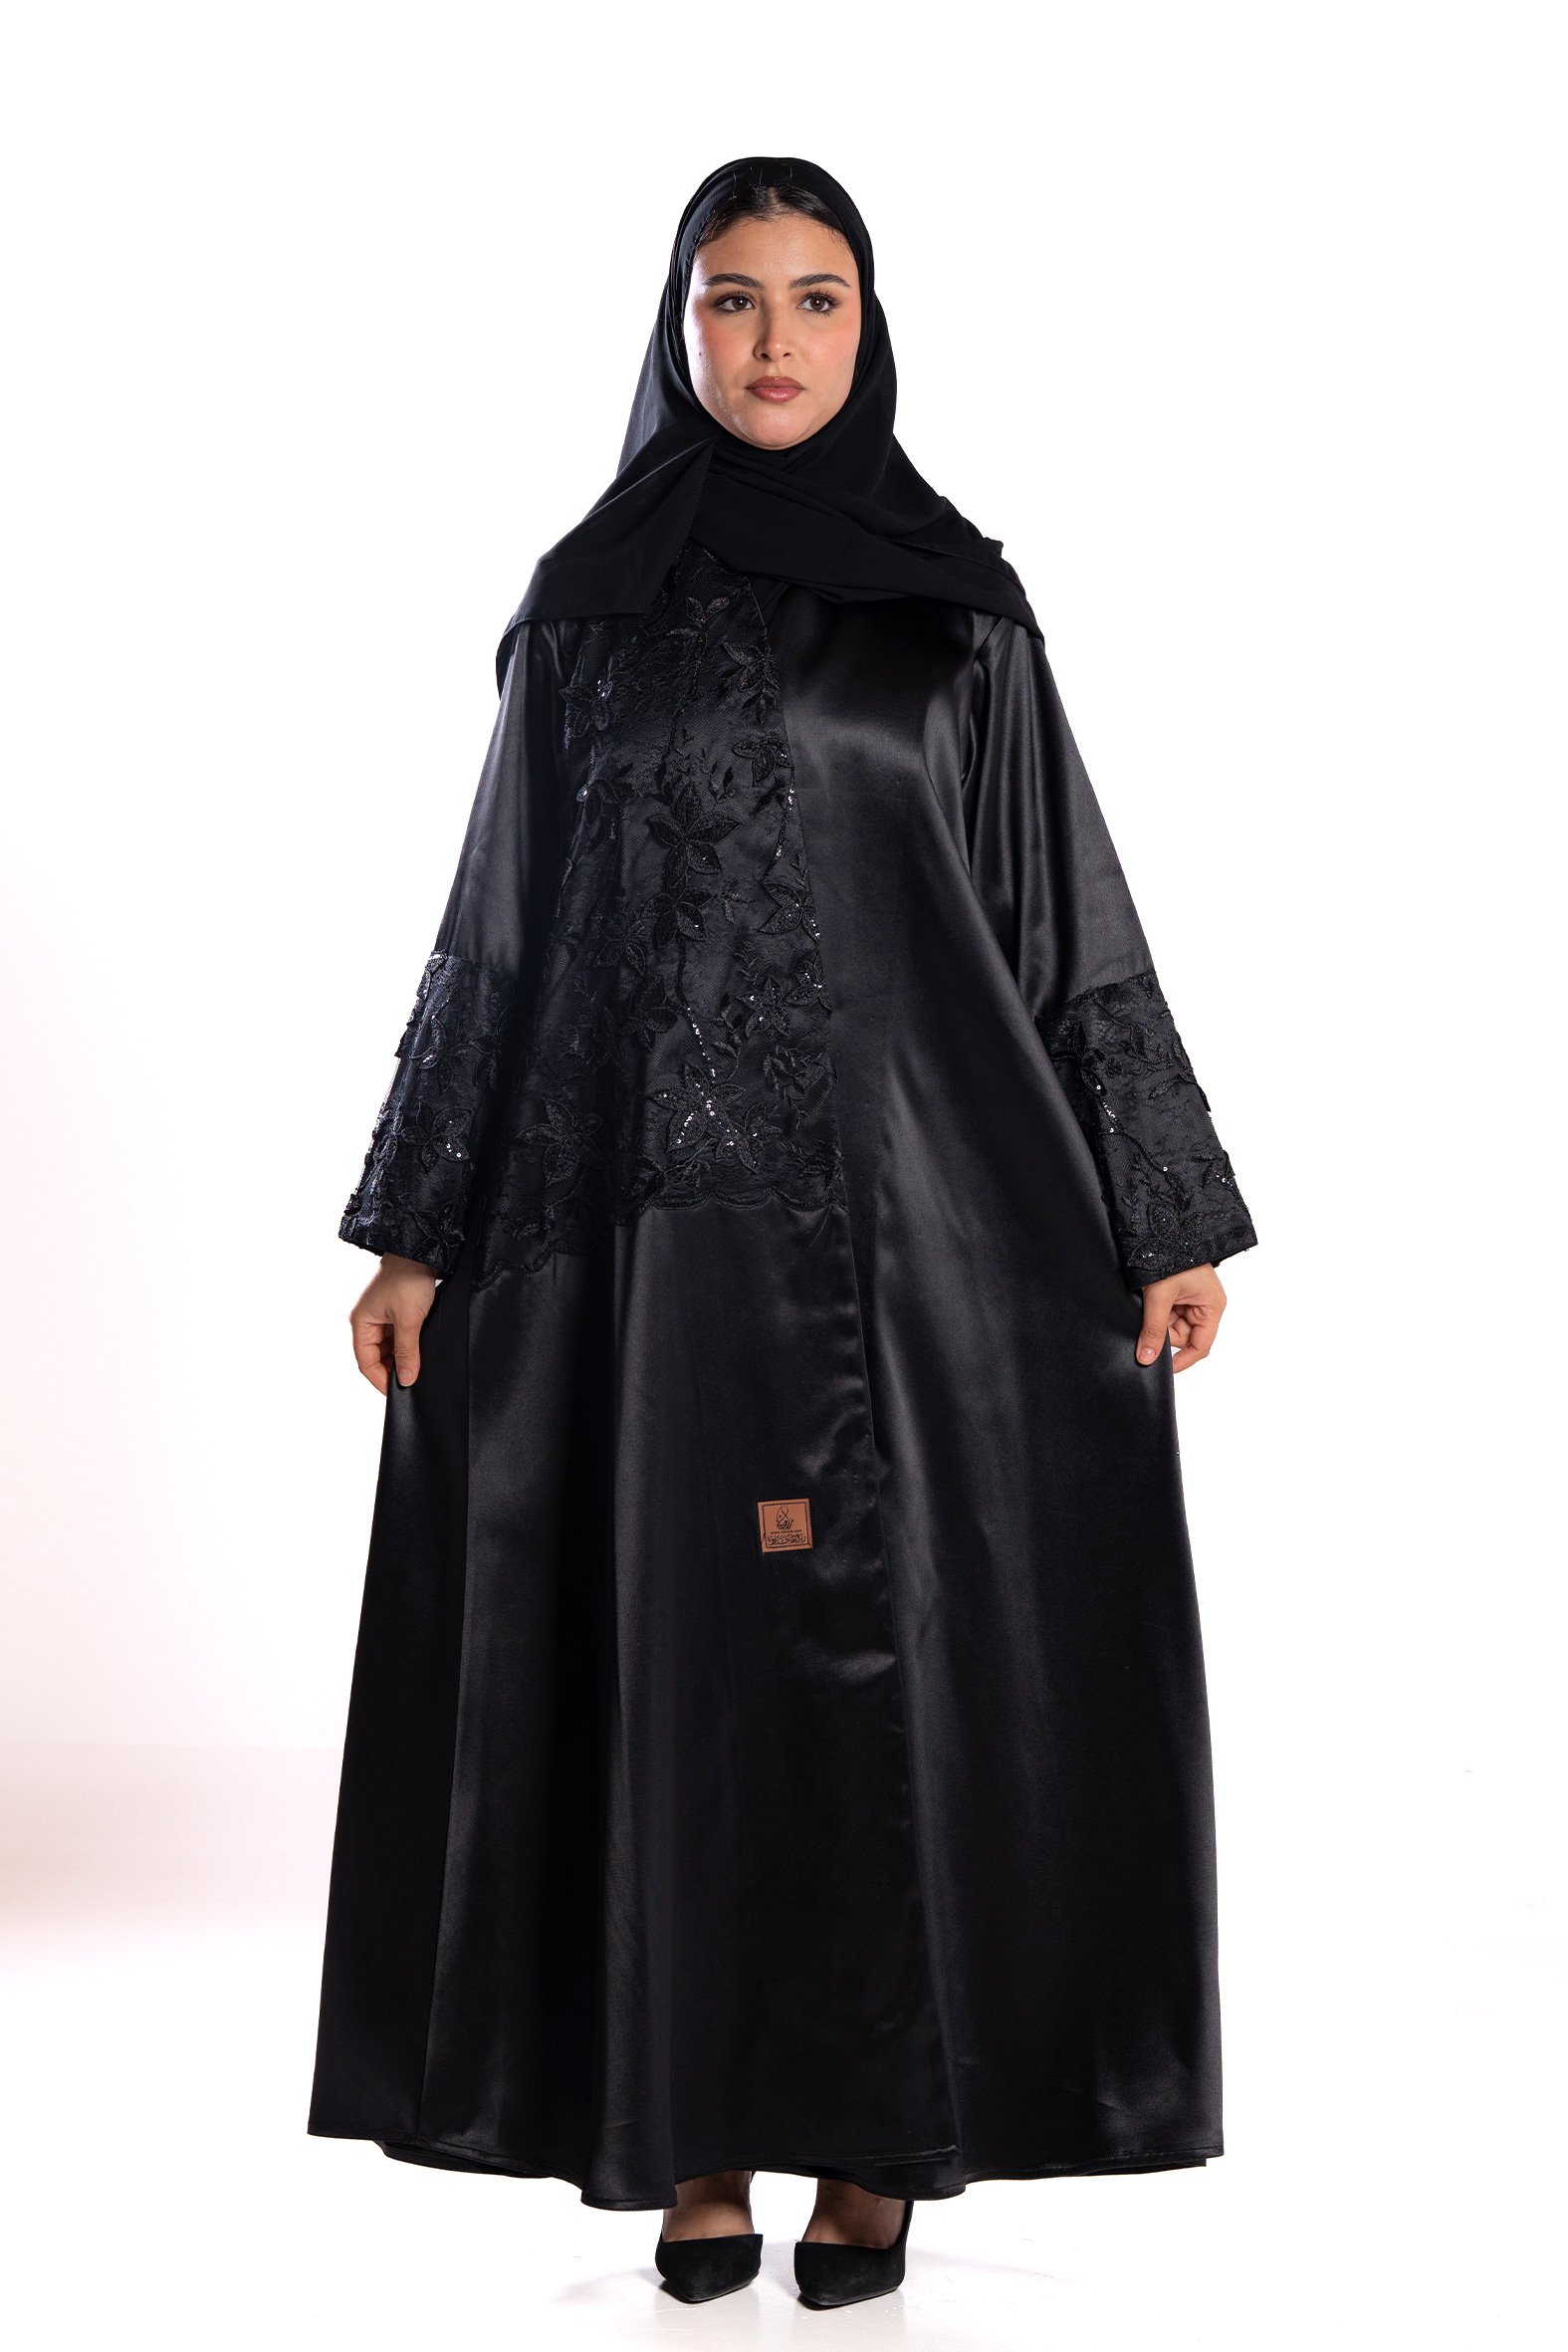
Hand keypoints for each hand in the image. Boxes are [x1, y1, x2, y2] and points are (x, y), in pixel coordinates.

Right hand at [349, 1254, 439, 1393]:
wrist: (422, 1252)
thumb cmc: (409, 1279)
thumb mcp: (409, 1320)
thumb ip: (407, 1352)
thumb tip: (406, 1380)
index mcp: (361, 1322)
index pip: (366, 1362)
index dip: (381, 1380)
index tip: (398, 1394)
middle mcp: (368, 1321)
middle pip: (376, 1357)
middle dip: (392, 1370)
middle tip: (412, 1382)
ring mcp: (382, 1317)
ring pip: (389, 1349)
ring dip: (402, 1358)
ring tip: (418, 1368)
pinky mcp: (396, 1313)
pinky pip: (398, 1338)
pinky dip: (407, 1347)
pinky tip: (420, 1353)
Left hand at [1136, 1262, 1226, 1373]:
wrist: (1160, 1227)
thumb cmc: (1170, 1255)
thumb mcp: (1160, 1296)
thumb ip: (1154, 1330)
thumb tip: (1146, 1359)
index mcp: (1212, 1306)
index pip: (1200, 1346)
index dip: (1182, 1360)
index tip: (1162, 1369)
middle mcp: (1205, 1305)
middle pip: (1182, 1337)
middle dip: (1163, 1333)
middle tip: (1147, 1319)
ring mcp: (1190, 1300)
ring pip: (1171, 1327)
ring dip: (1156, 1321)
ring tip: (1148, 1300)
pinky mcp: (1177, 1295)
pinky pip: (1165, 1314)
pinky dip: (1154, 1313)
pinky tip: (1147, 1300)